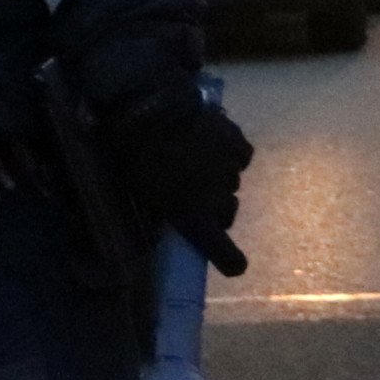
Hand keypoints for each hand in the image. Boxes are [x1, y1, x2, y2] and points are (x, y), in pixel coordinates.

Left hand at [105, 87, 253, 276]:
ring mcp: (230, 170)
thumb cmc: (138, 157)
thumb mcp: (142, 192)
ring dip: (219, 179)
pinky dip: (231, 155)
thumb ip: (161, 209)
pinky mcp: (238, 143)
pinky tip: (215, 145)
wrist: (153, 112)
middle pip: (227, 212)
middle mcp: (218, 197)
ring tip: (198, 162)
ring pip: (231, 183)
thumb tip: (171, 218)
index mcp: (193, 215)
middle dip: (215, 209)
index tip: (236, 267)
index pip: (221, 248)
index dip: (229, 259)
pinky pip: (241, 158)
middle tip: (195, 196)